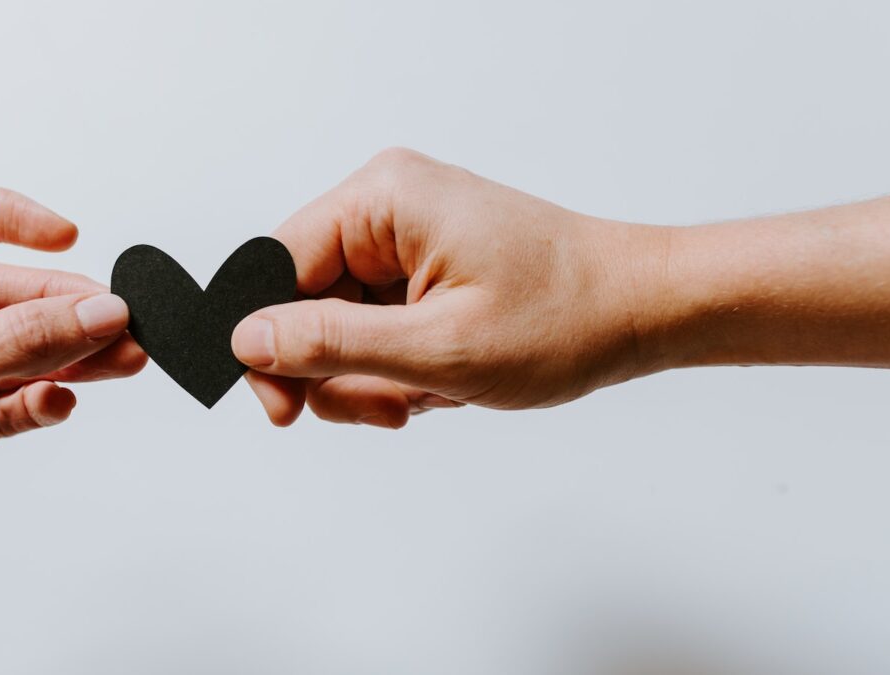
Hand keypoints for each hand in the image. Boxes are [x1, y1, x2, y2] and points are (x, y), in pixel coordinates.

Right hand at [230, 148, 654, 427]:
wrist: (643, 311)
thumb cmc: (565, 317)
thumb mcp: (438, 347)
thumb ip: (331, 344)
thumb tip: (246, 340)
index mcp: (382, 199)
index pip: (273, 267)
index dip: (267, 343)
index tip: (283, 409)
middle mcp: (386, 207)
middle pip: (303, 302)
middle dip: (336, 370)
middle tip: (387, 407)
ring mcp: (405, 237)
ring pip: (338, 325)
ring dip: (372, 377)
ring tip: (428, 394)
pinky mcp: (422, 267)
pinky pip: (374, 327)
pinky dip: (397, 368)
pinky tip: (441, 381)